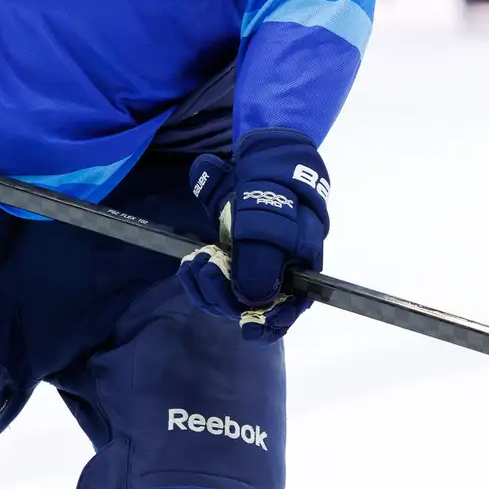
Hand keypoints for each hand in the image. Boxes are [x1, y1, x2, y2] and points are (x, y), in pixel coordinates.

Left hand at [177, 129, 330, 342]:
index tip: (247, 328)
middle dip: (224, 295)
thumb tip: (251, 301)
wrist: (264, 159)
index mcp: (299, 270)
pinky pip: (214, 282)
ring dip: (208, 287)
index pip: (287, 311)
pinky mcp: (231, 260)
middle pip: (251, 308)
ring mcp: (252, 267)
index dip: (267, 325)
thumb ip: (263, 263)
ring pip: (229, 297)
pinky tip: (190, 265)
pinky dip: (200, 278)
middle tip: (206, 267)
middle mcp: (277, 275)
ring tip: (196, 263)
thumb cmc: (276, 192)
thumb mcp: (271, 223)